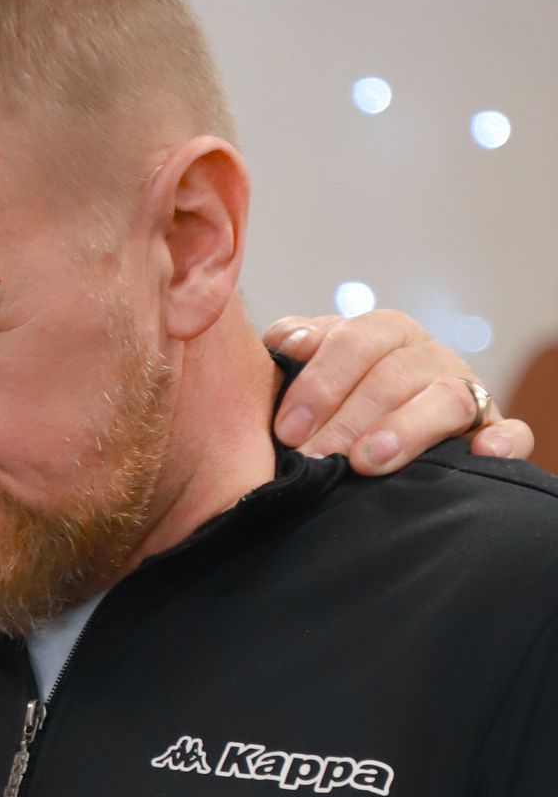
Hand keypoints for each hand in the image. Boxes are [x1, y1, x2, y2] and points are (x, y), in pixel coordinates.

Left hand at [267, 311, 532, 472]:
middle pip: (394, 375)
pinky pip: (510, 432)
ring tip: (367, 462)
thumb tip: (286, 344)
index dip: (321, 382)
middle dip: (349, 418)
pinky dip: (501, 441)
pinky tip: (480, 453)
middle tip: (313, 458)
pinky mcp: (493, 430)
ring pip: (445, 400)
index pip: (356, 341)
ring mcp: (465, 391)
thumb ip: (297, 349)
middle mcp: (428, 357)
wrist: (376, 435)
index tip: (286, 428)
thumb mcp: (312, 368)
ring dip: (405, 430)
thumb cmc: (335, 401)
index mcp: (384, 335)